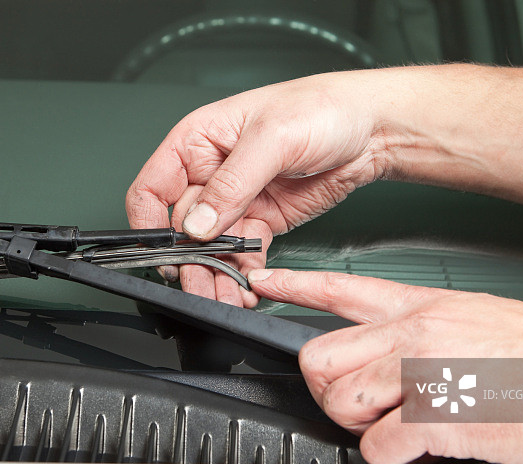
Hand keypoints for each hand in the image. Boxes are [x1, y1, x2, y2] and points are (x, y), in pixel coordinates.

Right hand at [125, 72, 387, 306]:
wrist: (372, 129)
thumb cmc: (321, 108)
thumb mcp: (271, 139)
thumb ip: (231, 184)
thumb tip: (197, 224)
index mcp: (197, 142)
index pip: (153, 189)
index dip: (150, 224)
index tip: (163, 253)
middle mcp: (210, 174)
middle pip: (182, 229)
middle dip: (190, 261)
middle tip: (200, 286)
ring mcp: (236, 201)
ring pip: (211, 249)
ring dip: (215, 275)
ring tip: (225, 297)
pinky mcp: (261, 221)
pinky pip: (241, 254)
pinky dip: (242, 273)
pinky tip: (247, 288)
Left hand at [248, 268, 522, 463]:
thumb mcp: (479, 318)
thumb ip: (425, 328)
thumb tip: (391, 350)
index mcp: (424, 306)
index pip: (339, 287)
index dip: (293, 285)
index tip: (263, 282)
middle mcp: (415, 333)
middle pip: (319, 355)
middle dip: (325, 386)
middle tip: (354, 401)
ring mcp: (423, 373)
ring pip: (339, 399)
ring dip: (355, 421)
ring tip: (390, 423)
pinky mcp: (438, 419)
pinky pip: (377, 443)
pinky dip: (387, 454)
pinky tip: (412, 446)